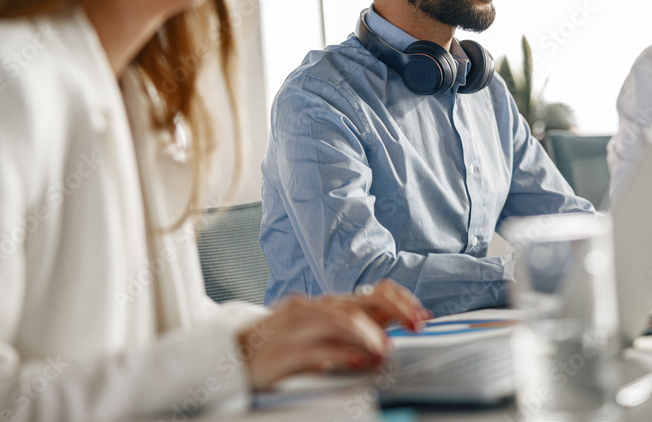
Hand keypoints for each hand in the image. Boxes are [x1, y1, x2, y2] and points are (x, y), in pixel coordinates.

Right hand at [236, 281, 428, 389]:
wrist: (228, 356)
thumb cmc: (277, 346)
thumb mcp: (319, 336)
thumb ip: (350, 335)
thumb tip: (388, 338)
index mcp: (325, 305)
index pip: (372, 292)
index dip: (401, 301)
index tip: (423, 316)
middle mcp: (312, 308)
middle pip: (361, 301)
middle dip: (394, 310)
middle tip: (416, 325)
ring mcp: (296, 327)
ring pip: (339, 320)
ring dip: (368, 333)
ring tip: (385, 347)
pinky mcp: (282, 350)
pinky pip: (315, 349)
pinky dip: (339, 353)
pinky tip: (356, 359)